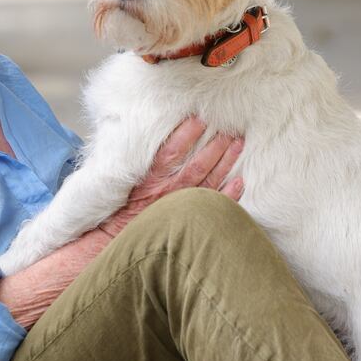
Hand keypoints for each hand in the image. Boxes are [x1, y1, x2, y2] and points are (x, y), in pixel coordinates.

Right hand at [99, 116, 243, 240]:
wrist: (119, 241)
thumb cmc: (121, 208)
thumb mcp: (121, 182)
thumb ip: (132, 162)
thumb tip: (137, 133)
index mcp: (150, 180)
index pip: (170, 153)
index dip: (185, 135)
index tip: (198, 119)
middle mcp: (168, 192)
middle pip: (197, 165)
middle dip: (215, 145)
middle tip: (229, 128)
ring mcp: (182, 206)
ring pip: (209, 181)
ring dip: (226, 162)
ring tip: (237, 143)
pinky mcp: (190, 219)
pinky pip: (213, 205)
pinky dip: (229, 194)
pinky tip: (240, 181)